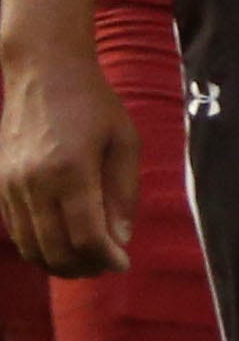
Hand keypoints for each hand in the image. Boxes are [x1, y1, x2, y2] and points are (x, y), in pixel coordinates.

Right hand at [0, 36, 133, 275]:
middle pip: (55, 249)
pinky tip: (60, 245)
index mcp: (70, 171)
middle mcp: (33, 183)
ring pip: (30, 245)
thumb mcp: (125, 142)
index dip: (106, 258)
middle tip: (106, 267)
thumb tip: (119, 239)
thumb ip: (123, 193)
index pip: (85, 236)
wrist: (44, 73)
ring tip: (86, 262)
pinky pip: (15, 229)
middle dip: (83, 267)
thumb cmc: (94, 104)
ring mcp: (10, 185)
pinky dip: (37, 246)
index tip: (124, 264)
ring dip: (58, 263)